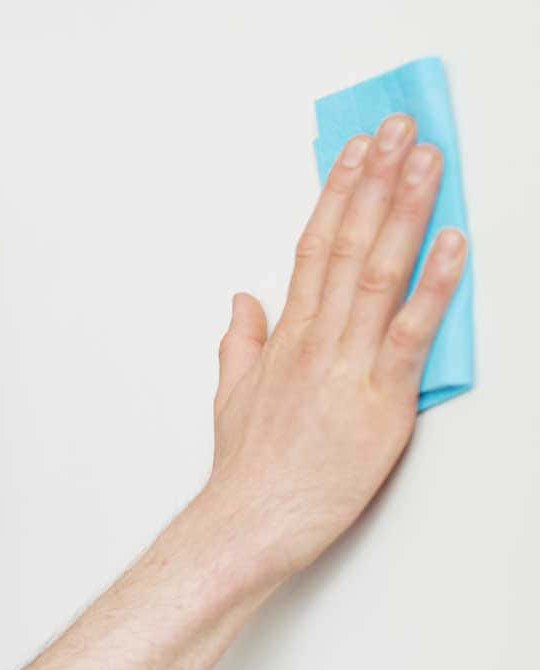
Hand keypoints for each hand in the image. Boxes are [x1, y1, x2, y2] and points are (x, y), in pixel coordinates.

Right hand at [203, 111, 467, 582]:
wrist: (249, 524)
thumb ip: (239, 344)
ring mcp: (347, 369)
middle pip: (348, 244)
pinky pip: (409, 333)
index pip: (314, 248)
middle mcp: (316, 343)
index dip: (337, 194)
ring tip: (426, 162)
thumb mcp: (232, 400)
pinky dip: (432, 286)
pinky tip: (450, 244)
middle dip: (376, 180)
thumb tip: (242, 303)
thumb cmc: (248, 473)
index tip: (356, 153)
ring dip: (405, 211)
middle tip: (399, 131)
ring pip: (377, 272)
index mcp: (287, 340)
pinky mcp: (379, 402)